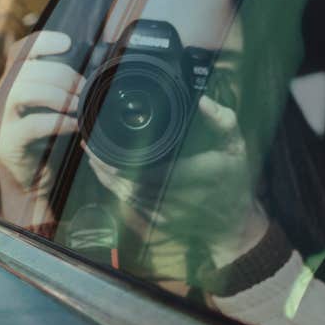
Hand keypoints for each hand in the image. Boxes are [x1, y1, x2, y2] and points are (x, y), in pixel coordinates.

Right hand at [0, 30, 84, 191]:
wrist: (30, 184)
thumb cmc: (47, 142)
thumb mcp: (52, 109)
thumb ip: (62, 87)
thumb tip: (96, 62)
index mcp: (11, 84)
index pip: (18, 51)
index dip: (41, 41)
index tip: (67, 44)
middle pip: (24, 68)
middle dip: (60, 73)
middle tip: (82, 88)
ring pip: (20, 90)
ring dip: (56, 94)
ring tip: (77, 105)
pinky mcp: (6, 143)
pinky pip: (31, 125)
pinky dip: (58, 122)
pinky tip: (74, 126)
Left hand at [88, 92, 266, 265]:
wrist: (234, 225)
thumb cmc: (234, 181)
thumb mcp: (235, 146)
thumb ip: (222, 120)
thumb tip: (202, 99)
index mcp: (190, 176)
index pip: (143, 168)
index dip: (116, 156)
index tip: (102, 138)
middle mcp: (172, 197)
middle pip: (124, 180)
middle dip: (102, 161)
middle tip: (89, 139)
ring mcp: (161, 212)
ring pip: (122, 192)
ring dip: (103, 173)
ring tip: (92, 152)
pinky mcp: (155, 220)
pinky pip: (127, 203)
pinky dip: (113, 186)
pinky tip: (104, 171)